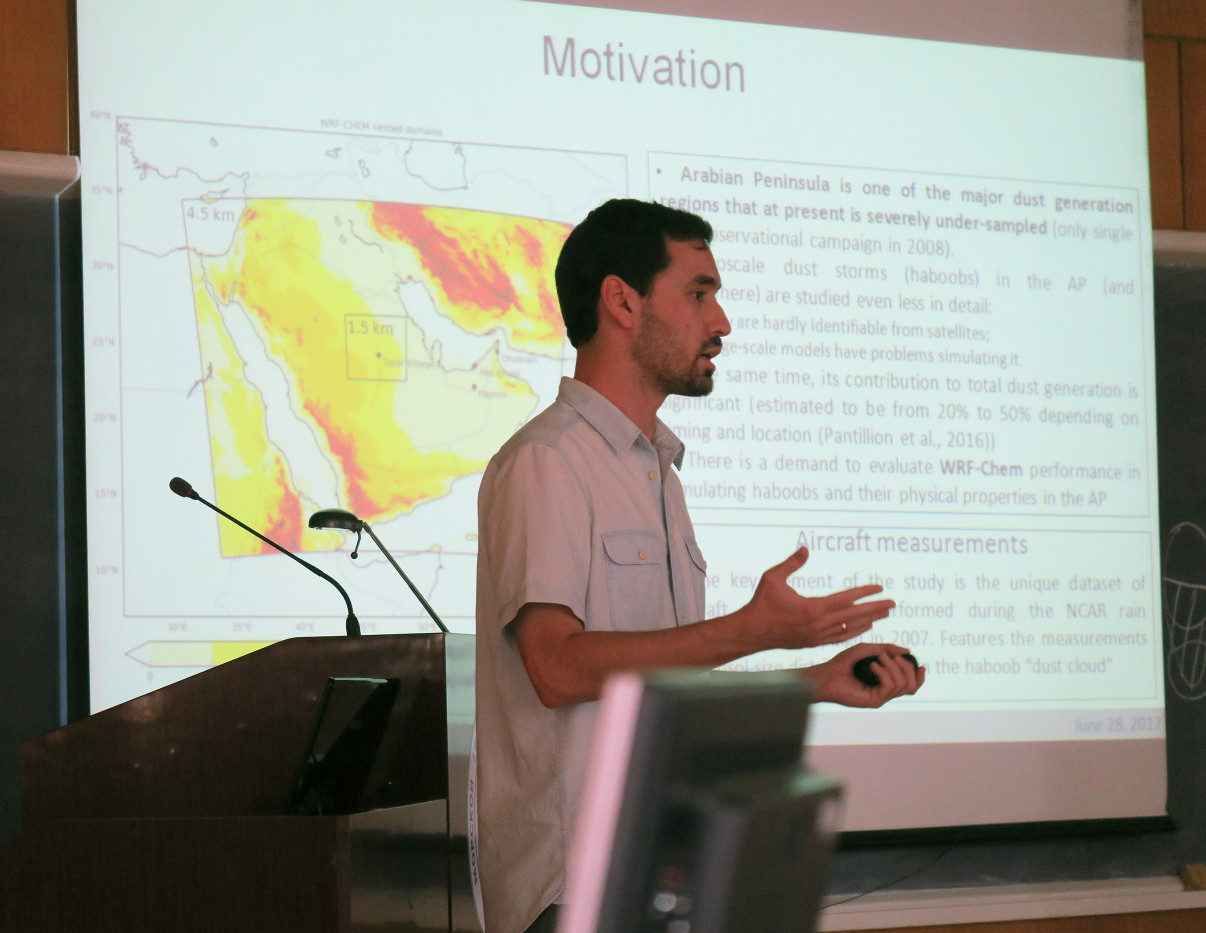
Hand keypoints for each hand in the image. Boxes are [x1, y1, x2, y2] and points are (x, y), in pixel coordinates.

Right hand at [742, 548, 893, 650]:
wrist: (751, 632)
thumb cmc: (761, 603)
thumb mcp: (772, 578)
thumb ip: (791, 563)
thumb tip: (805, 548)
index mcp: (812, 608)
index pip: (845, 599)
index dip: (864, 593)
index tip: (879, 588)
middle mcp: (818, 624)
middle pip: (854, 616)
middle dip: (875, 609)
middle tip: (893, 603)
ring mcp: (817, 636)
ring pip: (850, 629)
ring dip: (868, 620)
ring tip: (884, 614)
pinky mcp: (813, 643)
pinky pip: (840, 638)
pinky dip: (855, 632)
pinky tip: (864, 627)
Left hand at [805, 642, 925, 707]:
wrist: (826, 675)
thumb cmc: (843, 663)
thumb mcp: (868, 650)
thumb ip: (887, 649)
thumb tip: (908, 652)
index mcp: (886, 682)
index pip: (911, 685)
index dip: (919, 676)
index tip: (920, 664)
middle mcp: (885, 692)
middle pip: (912, 686)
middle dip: (906, 668)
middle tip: (891, 656)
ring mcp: (880, 698)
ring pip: (902, 685)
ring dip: (893, 667)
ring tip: (878, 659)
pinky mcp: (874, 701)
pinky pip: (890, 686)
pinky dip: (884, 672)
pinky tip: (873, 665)